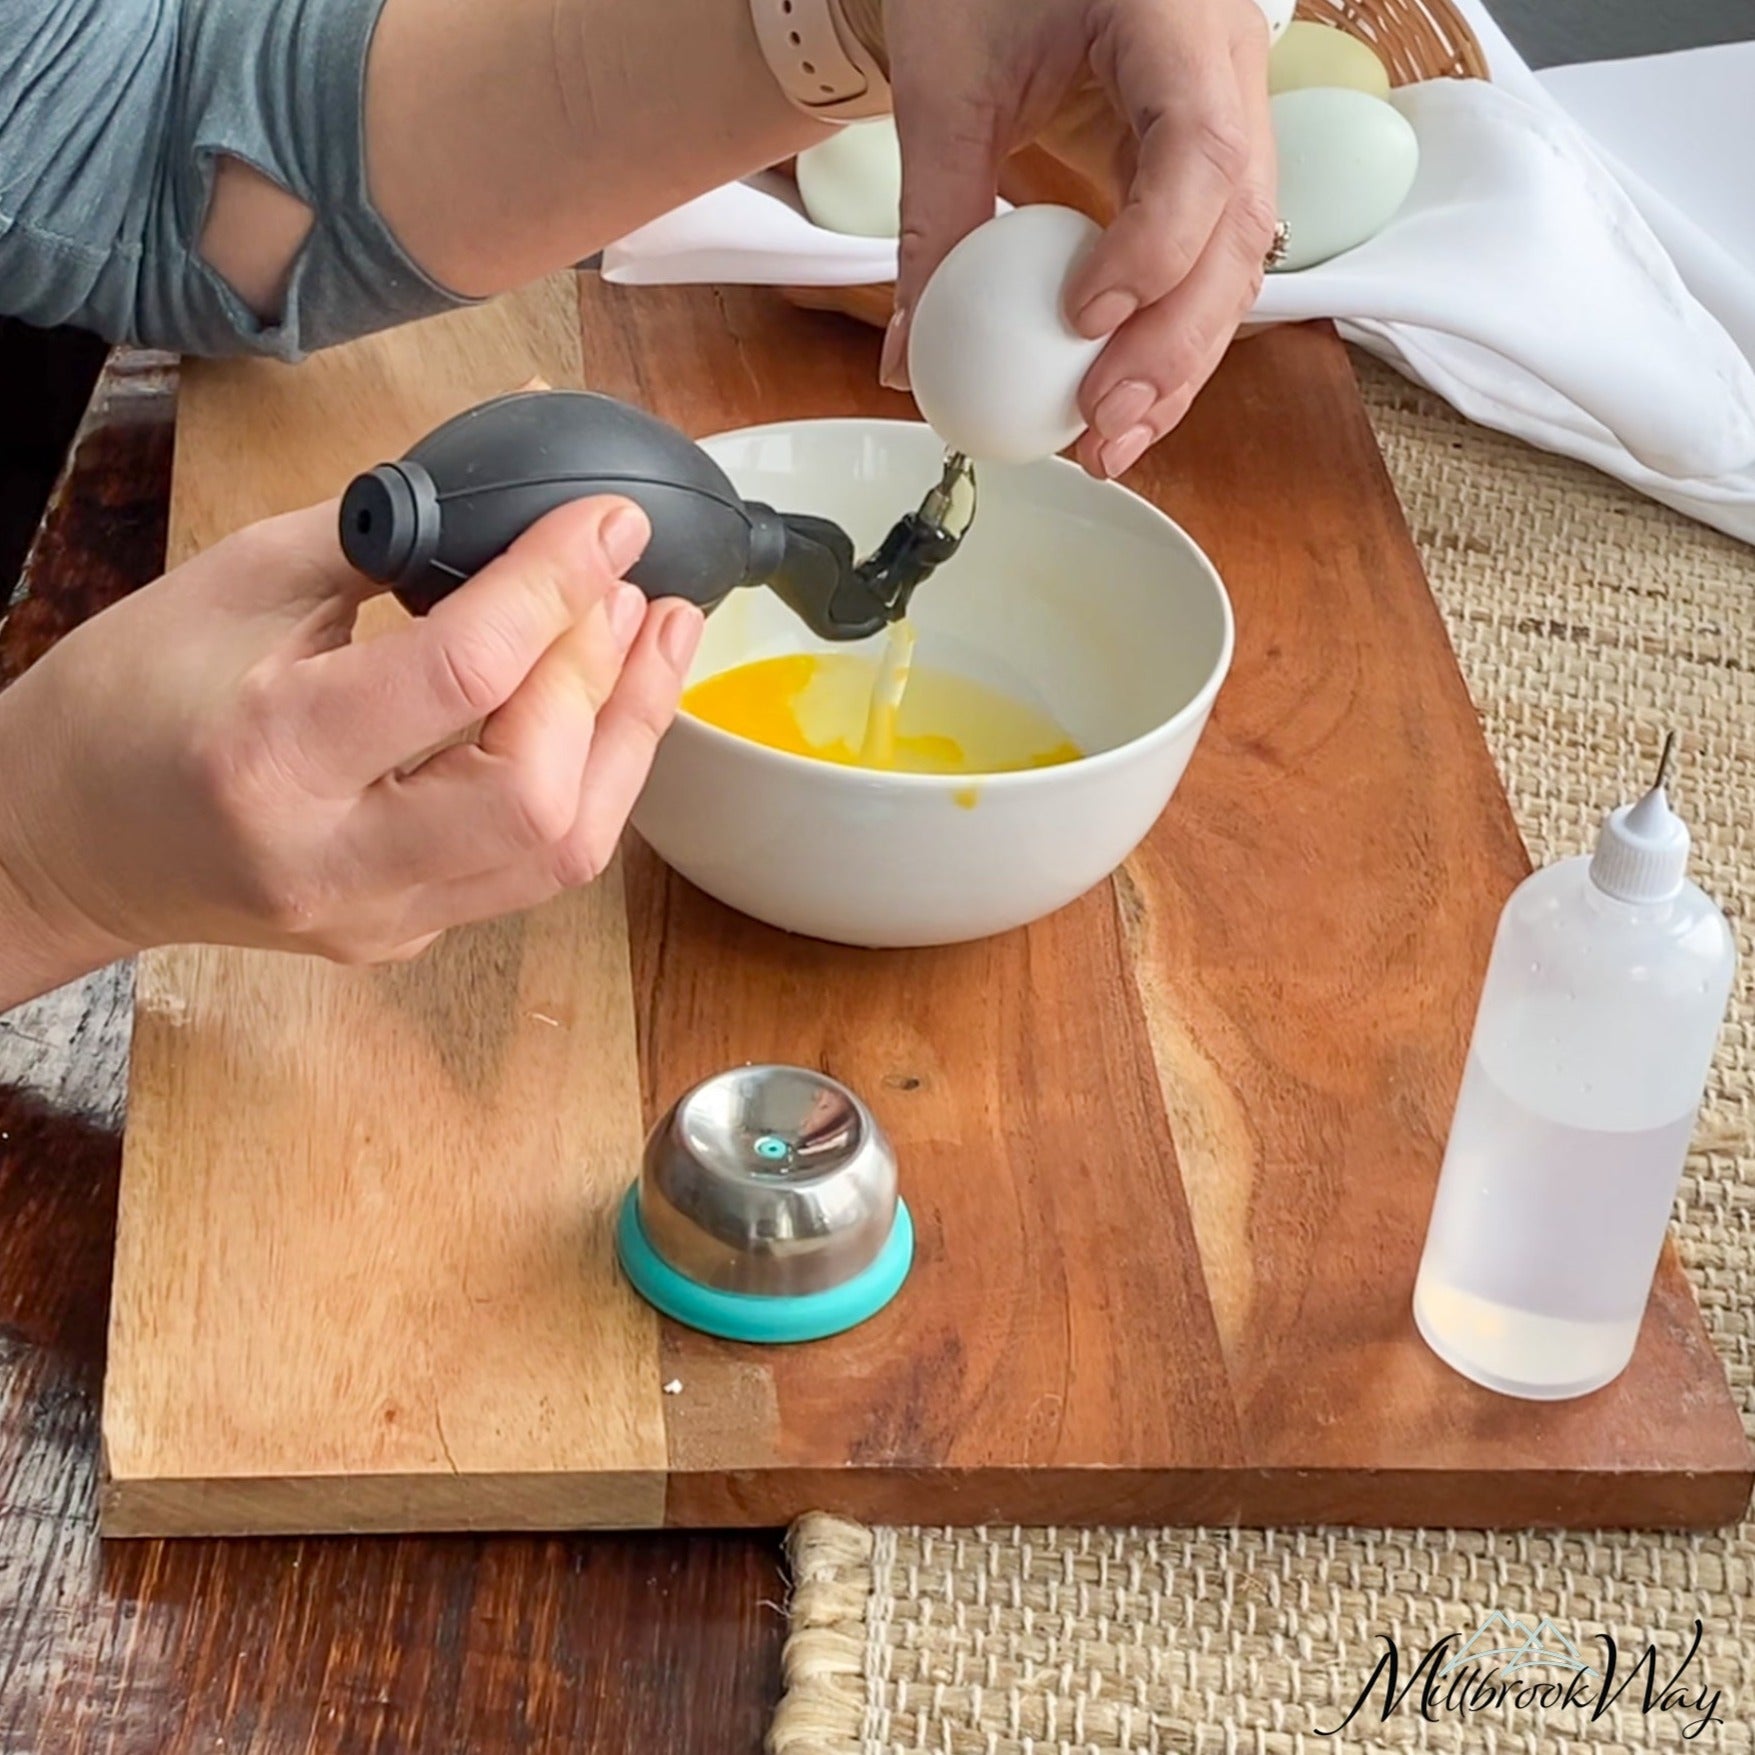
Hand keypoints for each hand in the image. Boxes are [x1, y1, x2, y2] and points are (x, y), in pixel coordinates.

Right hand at [0, 496, 700, 995]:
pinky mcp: (405, 932)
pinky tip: (602, 708)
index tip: (609, 523)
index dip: (556, 585)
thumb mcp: (233, 586)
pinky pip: (531, 867)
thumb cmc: (124, 703)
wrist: (60, 842)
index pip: (461, 674)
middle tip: (628, 590)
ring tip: (656, 640)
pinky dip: (586, 781)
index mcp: (272, 755)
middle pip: (535, 793)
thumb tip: (508, 503)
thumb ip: (379, 544)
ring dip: (626, 737)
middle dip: (602, 678)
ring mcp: (378, 914)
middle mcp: (335, 859)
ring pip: (561, 852)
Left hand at [851, 0, 1276, 477]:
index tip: (1081, 319)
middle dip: (1172, 345)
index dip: (1153, 248)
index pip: (1199, 149)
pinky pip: (1206, 264)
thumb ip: (933, 219)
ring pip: (1237, 261)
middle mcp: (1228, 66)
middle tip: (1100, 423)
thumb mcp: (944, 86)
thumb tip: (910, 361)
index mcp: (1175, 16)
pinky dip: (1166, 339)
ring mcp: (1232, 116)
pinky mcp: (1209, 165)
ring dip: (1177, 365)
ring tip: (1107, 442)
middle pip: (1239, 228)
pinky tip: (1118, 401)